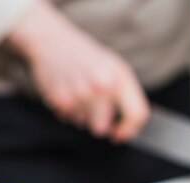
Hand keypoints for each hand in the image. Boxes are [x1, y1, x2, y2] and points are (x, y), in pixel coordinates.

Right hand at [7, 0, 148, 140]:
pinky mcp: (60, 100)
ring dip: (82, 115)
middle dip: (98, 123)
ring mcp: (79, 94)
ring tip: (79, 92)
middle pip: (102, 128)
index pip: (136, 114)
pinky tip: (68, 91)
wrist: (52, 41)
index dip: (131, 130)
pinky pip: (68, 119)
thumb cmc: (88, 58)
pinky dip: (68, 110)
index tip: (122, 134)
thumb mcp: (116, 70)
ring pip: (84, 125)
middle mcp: (101, 86)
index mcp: (120, 77)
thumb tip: (128, 130)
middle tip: (93, 105)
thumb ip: (127, 98)